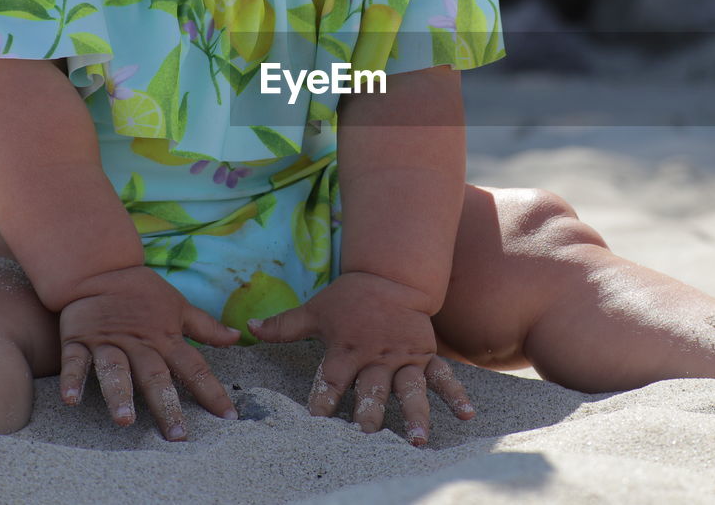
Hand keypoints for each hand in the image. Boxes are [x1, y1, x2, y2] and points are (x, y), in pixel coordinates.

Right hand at [57, 265, 240, 439]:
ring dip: (120, 394)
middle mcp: (139, 343)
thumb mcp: (178, 306)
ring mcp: (108, 342)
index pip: (195, 368)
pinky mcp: (78, 340)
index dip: (212, 391)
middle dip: (167, 405)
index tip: (229, 417)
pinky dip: (72, 379)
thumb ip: (206, 327)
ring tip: (125, 420)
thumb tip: (237, 337)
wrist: (99, 268)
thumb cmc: (142, 293)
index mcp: (166, 338)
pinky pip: (74, 361)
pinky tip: (70, 400)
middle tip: (177, 435)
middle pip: (155, 377)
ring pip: (116, 370)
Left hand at [249, 271, 474, 445]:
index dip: (321, 403)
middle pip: (371, 391)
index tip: (315, 426)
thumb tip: (248, 328)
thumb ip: (284, 325)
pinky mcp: (426, 355)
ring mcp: (404, 358)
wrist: (391, 275)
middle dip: (369, 415)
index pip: (329, 383)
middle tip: (368, 438)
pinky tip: (467, 414)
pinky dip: (455, 394)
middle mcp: (375, 358)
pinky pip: (443, 376)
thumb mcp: (316, 309)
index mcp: (345, 350)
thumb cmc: (350, 298)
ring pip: (409, 390)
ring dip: (413, 414)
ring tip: (416, 440)